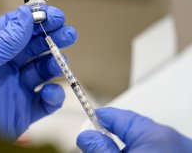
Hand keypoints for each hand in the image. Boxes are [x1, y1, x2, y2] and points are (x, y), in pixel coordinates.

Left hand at [0, 6, 76, 138]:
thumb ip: (3, 40)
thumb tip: (25, 17)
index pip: (16, 28)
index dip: (35, 19)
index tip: (53, 15)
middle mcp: (4, 66)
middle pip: (33, 46)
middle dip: (51, 38)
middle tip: (67, 34)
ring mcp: (15, 88)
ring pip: (42, 70)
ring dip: (55, 63)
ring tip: (60, 61)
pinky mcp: (23, 110)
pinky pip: (45, 101)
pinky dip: (53, 96)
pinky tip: (50, 93)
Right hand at [77, 107, 191, 152]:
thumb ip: (101, 150)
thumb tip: (86, 136)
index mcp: (154, 135)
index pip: (118, 115)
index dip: (99, 116)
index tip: (87, 118)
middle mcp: (171, 138)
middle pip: (131, 129)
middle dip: (112, 136)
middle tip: (97, 146)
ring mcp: (179, 148)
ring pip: (144, 141)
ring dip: (127, 147)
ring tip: (115, 152)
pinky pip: (156, 147)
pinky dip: (143, 150)